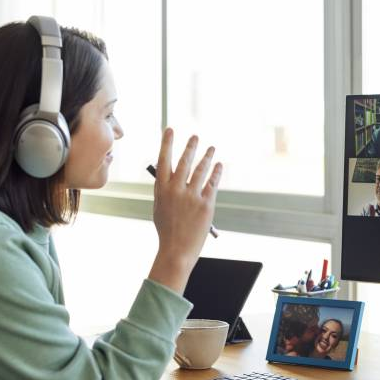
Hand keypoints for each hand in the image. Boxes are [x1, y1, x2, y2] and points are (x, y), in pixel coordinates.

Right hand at [147, 128, 221, 293]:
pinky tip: (219, 165)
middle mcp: (176, 190)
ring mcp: (192, 197)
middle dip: (190, 147)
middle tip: (195, 136)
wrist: (176, 250)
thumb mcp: (160, 207)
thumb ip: (166, 190)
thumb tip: (173, 174)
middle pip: (184, 162)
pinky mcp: (206, 204)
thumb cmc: (167, 230)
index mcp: (161, 190)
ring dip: (207, 157)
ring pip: (201, 170)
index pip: (163, 160)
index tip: (170, 130)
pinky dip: (216, 173)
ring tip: (211, 148)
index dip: (167, 143)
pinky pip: (213, 184)